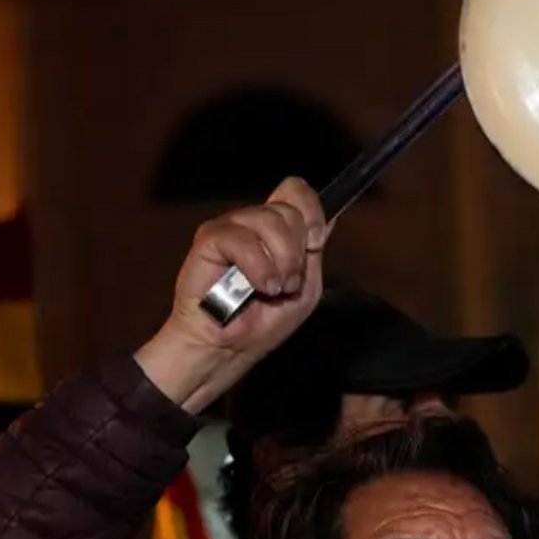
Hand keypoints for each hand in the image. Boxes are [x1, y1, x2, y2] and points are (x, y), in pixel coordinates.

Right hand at [136, 178, 328, 412]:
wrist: (230, 347)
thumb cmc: (263, 322)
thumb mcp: (307, 286)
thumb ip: (314, 251)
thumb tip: (329, 216)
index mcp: (276, 230)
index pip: (295, 191)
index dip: (311, 210)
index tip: (315, 241)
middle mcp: (252, 223)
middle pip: (287, 208)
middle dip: (296, 251)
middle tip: (288, 283)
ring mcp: (230, 227)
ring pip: (268, 218)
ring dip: (280, 261)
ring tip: (273, 289)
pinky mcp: (209, 239)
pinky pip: (240, 237)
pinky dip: (257, 265)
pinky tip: (259, 287)